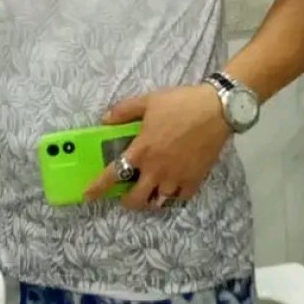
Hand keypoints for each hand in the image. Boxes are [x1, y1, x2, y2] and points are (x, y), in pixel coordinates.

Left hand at [83, 83, 231, 210]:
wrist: (216, 109)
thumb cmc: (180, 104)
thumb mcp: (148, 101)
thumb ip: (124, 111)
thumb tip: (105, 119)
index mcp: (142, 151)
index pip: (113, 175)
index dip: (98, 188)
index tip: (88, 196)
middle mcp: (156, 170)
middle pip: (136, 199)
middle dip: (127, 201)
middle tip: (127, 194)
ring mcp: (176, 177)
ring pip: (158, 202)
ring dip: (150, 199)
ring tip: (150, 191)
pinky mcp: (194, 179)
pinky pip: (180, 198)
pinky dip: (173, 196)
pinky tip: (172, 188)